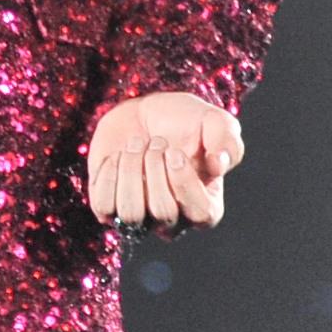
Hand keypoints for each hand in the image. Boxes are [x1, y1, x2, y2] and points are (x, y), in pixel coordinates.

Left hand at [87, 92, 241, 237]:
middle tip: (157, 141)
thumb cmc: (187, 121)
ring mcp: (139, 215)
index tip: (174, 151)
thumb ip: (228, 142)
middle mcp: (173, 220)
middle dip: (155, 169)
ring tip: (137, 145)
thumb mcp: (216, 123)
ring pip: (130, 214)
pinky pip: (102, 206)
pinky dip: (108, 176)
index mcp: (206, 207)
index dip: (183, 181)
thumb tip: (218, 166)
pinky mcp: (108, 206)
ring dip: (131, 171)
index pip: (199, 214)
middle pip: (163, 213)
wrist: (146, 110)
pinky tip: (118, 156)